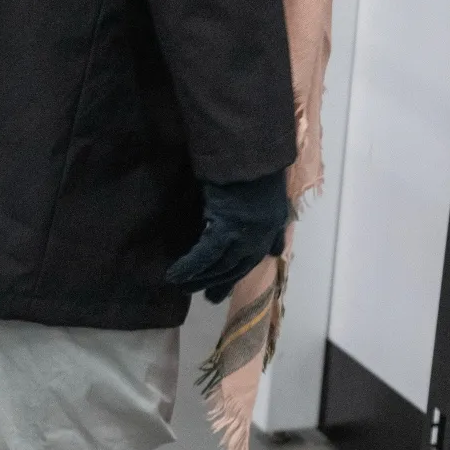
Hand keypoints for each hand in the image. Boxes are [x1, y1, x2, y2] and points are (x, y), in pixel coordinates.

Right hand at [166, 170, 290, 303]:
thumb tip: (274, 249)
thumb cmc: (256, 166)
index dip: (239, 275)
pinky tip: (176, 275)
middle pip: (238, 267)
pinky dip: (190, 266)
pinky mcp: (226, 227)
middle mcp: (261, 233)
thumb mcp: (269, 197)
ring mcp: (244, 232)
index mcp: (272, 225)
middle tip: (206, 297)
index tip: (226, 288)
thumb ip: (271, 224)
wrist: (250, 151)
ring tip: (183, 287)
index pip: (254, 258)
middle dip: (220, 283)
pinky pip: (205, 254)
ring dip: (201, 279)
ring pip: (221, 265)